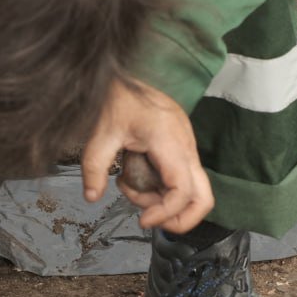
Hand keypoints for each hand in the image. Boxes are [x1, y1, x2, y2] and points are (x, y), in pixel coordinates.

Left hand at [82, 78, 213, 232]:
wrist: (127, 75)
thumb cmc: (118, 99)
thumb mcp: (100, 133)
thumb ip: (94, 166)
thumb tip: (92, 197)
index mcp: (169, 141)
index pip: (182, 190)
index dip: (166, 212)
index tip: (143, 221)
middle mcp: (186, 147)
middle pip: (204, 198)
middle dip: (180, 219)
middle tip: (150, 218)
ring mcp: (187, 148)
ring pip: (193, 193)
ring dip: (164, 203)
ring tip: (131, 189)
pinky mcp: (182, 149)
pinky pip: (182, 180)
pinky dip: (162, 190)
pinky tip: (135, 178)